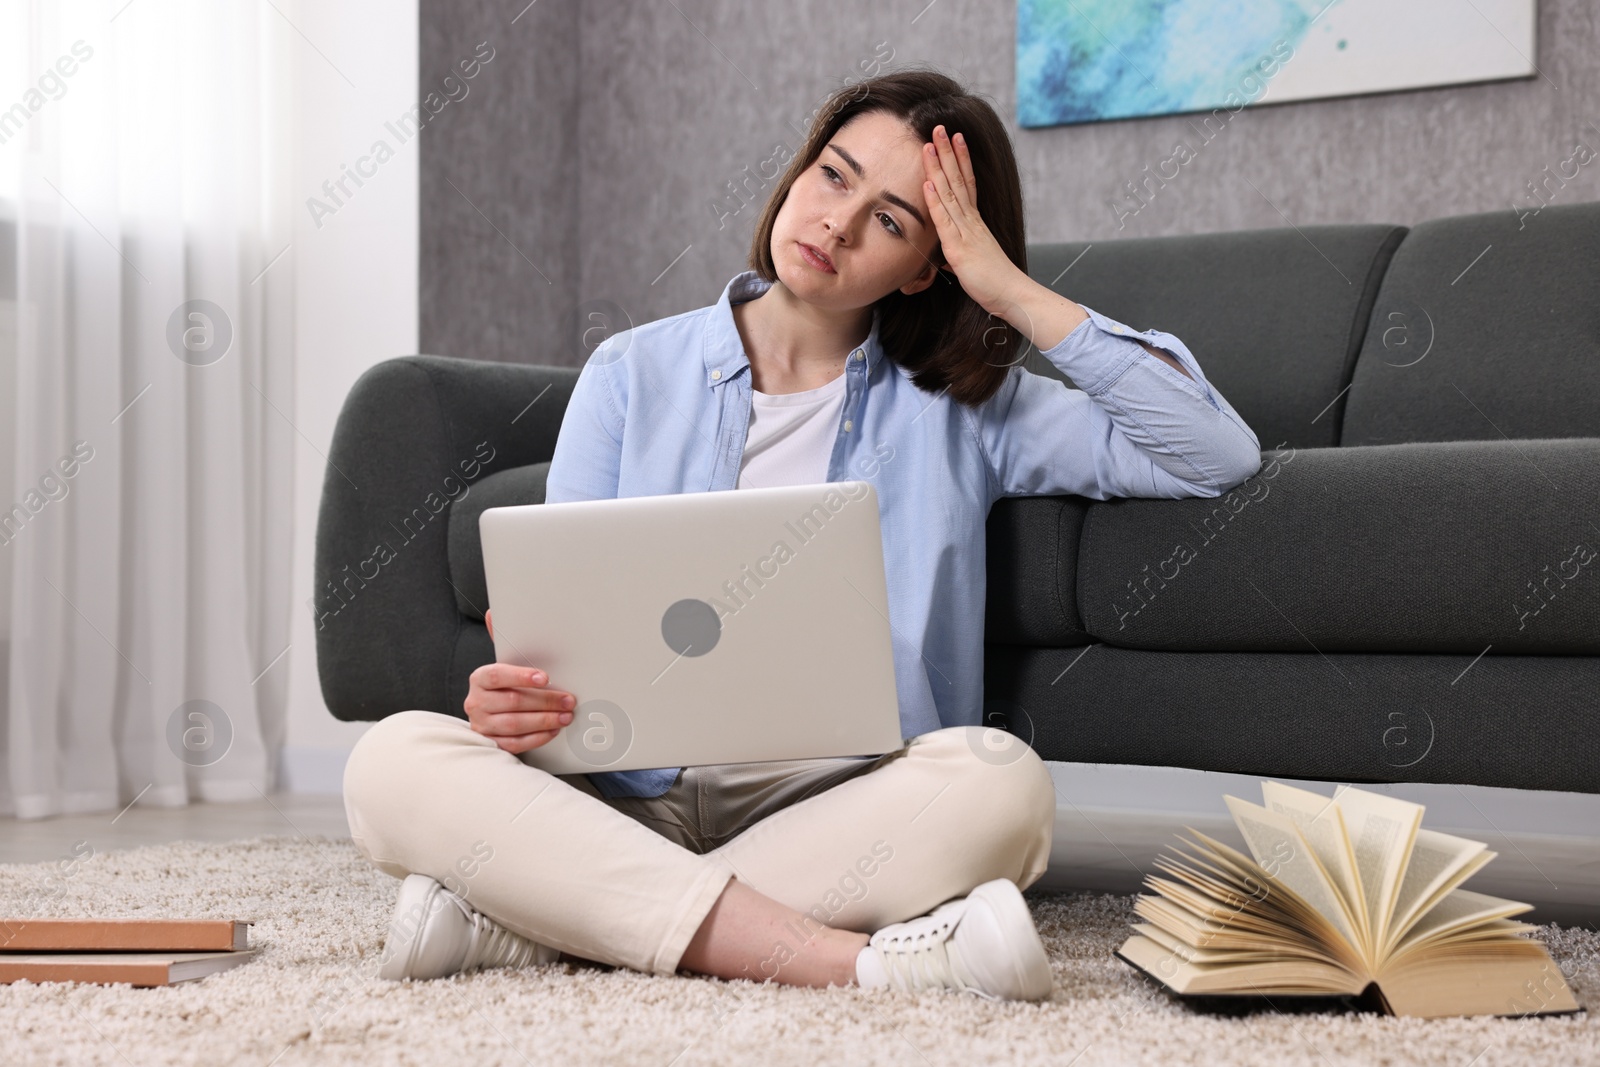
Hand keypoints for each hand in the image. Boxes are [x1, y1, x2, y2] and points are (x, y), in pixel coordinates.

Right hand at [467, 607, 575, 753]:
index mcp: (479, 678)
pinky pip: (514, 744)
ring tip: (565, 716)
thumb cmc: (504, 686)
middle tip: (568, 700)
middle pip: (512, 701)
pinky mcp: (490, 742)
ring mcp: (482, 724)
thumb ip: (503, 642)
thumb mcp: (504, 664)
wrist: (489, 715)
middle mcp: (476, 702)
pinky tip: (552, 730)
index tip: (545, 677)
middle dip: (545, 701)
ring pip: (514, 724)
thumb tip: (493, 613)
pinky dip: (536, 738)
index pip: (498, 675)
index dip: (521, 676)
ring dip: (544, 720)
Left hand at [920, 124, 1026, 318]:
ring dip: (939, 167)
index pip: (967, 184)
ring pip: (950, 193)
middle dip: (948, 152)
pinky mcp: (959, 247)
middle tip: (940, 127)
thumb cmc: (994, 282)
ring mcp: (966, 231)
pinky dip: (936, 200)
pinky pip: (945, 220)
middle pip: (958, 180)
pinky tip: (929, 182)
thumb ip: (960, 254)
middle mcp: (972, 221)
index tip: (955, 139)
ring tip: (931, 143)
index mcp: (976, 222)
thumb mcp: (971, 264)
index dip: (960, 160)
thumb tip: (949, 255)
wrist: (1012, 295)